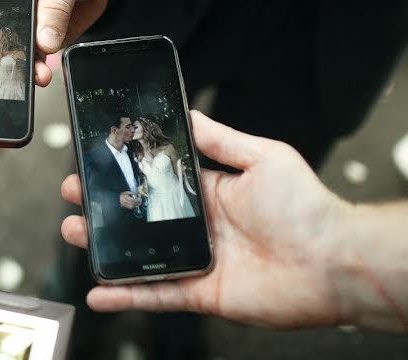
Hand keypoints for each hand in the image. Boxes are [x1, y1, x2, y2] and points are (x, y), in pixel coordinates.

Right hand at [61, 110, 348, 328]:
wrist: (334, 260)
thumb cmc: (307, 207)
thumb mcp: (262, 156)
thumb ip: (220, 138)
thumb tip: (188, 113)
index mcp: (210, 192)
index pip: (156, 180)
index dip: (125, 173)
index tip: (97, 161)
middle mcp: (198, 226)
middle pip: (138, 216)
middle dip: (102, 205)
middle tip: (75, 194)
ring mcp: (196, 260)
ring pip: (137, 254)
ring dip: (104, 246)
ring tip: (75, 231)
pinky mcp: (200, 291)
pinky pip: (155, 294)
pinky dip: (125, 294)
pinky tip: (99, 292)